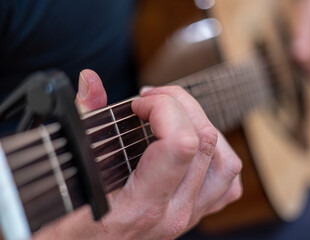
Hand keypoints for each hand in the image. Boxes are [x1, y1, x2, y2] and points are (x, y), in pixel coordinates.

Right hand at [34, 70, 241, 239]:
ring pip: (226, 161)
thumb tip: (92, 81)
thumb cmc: (67, 222)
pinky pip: (227, 184)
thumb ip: (82, 120)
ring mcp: (188, 217)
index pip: (180, 142)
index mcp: (138, 204)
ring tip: (174, 117)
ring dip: (203, 126)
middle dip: (179, 104)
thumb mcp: (66, 173)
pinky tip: (193, 148)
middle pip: (204, 140)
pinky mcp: (194, 216)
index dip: (163, 107)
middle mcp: (172, 213)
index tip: (138, 104)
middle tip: (151, 100)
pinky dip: (217, 158)